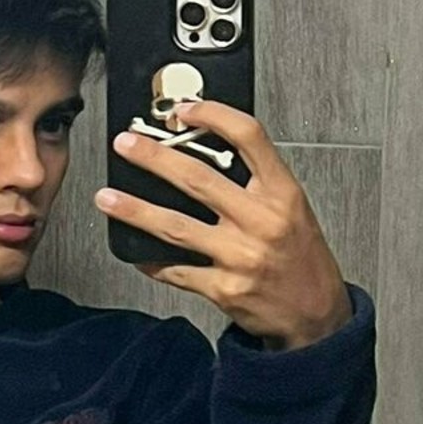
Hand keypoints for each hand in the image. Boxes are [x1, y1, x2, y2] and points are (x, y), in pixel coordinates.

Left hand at [95, 99, 353, 350]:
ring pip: (175, 226)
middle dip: (154, 158)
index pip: (248, 138)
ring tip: (106, 198)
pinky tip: (133, 249)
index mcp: (282, 193)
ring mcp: (239, 257)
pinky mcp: (223, 289)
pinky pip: (176, 271)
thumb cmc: (301, 259)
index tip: (184, 109)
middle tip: (126, 145)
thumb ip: (257, 182)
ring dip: (135, 210)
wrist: (316, 314)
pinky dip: (151, 260)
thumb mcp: (293, 209)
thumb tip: (206, 153)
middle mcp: (261, 222)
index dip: (214, 116)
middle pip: (198, 179)